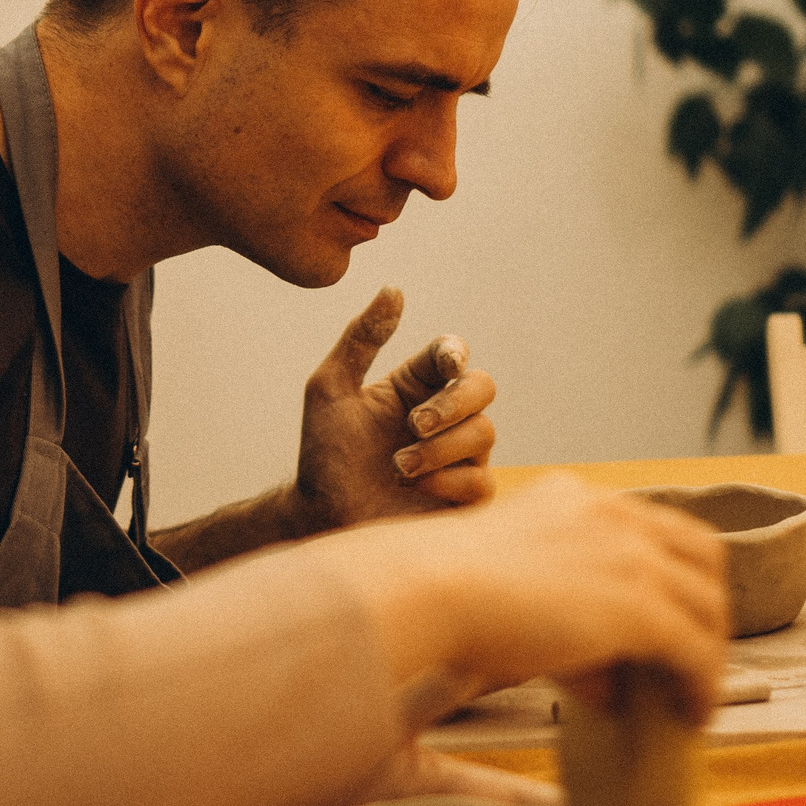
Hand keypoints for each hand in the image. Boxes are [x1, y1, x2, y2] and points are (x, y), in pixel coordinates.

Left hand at [292, 287, 497, 530]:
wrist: (321, 516)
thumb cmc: (324, 453)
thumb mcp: (330, 389)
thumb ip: (360, 339)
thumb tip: (394, 289)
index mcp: (415, 386)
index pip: (451, 354)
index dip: (455, 353)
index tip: (445, 363)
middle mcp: (444, 416)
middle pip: (483, 386)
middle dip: (454, 402)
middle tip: (415, 423)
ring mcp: (458, 457)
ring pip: (484, 434)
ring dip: (438, 448)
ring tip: (397, 466)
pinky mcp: (464, 497)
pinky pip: (481, 480)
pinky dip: (447, 480)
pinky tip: (413, 487)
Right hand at [328, 476, 728, 719]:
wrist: (425, 593)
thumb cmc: (439, 598)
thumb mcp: (507, 594)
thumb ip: (557, 622)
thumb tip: (604, 682)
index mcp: (574, 499)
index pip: (652, 526)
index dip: (673, 574)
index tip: (670, 616)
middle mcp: (611, 515)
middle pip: (701, 554)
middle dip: (707, 606)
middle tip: (696, 656)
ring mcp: (631, 556)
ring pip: (708, 605)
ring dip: (710, 653)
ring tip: (696, 696)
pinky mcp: (640, 606)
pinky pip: (697, 652)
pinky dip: (703, 686)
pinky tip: (692, 716)